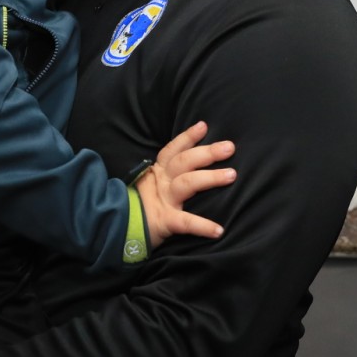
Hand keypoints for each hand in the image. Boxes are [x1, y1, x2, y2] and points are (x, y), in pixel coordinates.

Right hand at [137, 120, 233, 248]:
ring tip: (231, 175)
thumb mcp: (157, 185)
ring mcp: (163, 201)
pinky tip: (219, 231)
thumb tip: (201, 159)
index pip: (173, 150)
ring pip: (186, 184)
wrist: (124, 229)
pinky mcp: (164, 222)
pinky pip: (185, 222)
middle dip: (206, 153)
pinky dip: (202, 226)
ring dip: (210, 178)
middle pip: (183, 162)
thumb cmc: (147, 207)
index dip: (187, 137)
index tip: (203, 126)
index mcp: (159, 172)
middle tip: (229, 148)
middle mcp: (161, 182)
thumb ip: (175, 173)